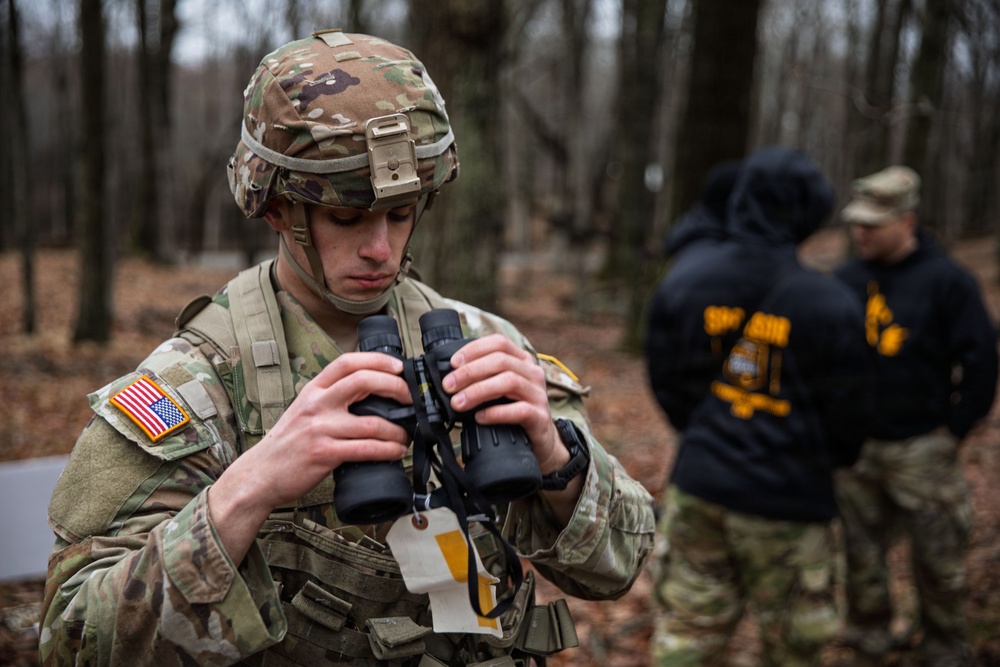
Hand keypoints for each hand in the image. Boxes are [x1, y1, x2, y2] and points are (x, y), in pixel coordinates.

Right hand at [209, 351, 411, 559]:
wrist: (260, 474)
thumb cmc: (287, 444)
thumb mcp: (304, 410)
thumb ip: (330, 399)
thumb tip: (370, 396)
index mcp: (313, 390)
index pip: (347, 362)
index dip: (377, 360)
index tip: (398, 366)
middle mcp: (317, 403)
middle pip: (363, 381)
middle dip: (395, 387)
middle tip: (410, 398)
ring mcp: (320, 428)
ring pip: (372, 422)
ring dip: (397, 430)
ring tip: (405, 436)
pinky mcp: (324, 453)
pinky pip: (366, 448)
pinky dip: (388, 450)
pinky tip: (395, 452)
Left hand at [441, 335, 568, 474]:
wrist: (540, 441)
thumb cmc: (513, 411)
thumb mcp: (499, 389)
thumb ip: (482, 379)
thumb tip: (450, 379)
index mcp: (522, 361)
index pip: (499, 343)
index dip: (474, 349)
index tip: (453, 363)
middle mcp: (532, 373)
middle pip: (501, 361)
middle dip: (470, 372)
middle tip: (448, 386)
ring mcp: (539, 395)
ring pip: (509, 382)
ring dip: (479, 390)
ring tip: (458, 403)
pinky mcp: (540, 417)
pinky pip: (519, 410)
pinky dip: (496, 412)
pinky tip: (480, 417)